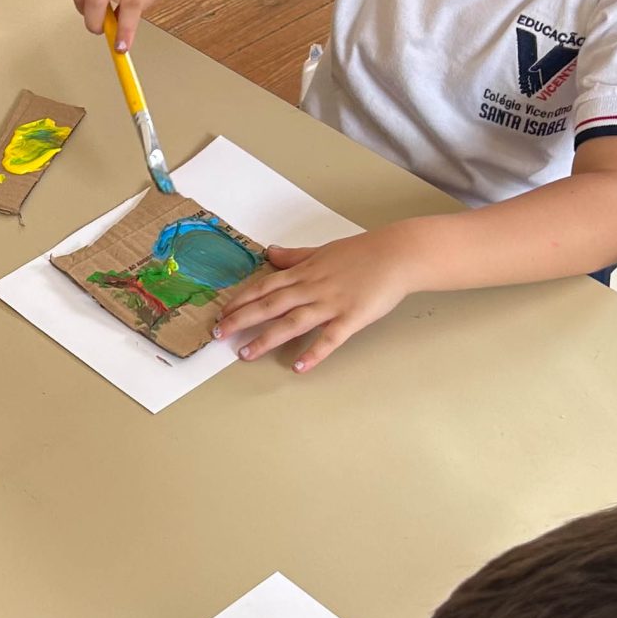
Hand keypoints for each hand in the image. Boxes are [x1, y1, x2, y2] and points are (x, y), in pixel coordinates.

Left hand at [214, 228, 423, 371]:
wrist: (397, 254)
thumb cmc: (361, 252)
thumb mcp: (322, 251)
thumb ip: (294, 257)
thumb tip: (271, 253)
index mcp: (304, 272)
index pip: (265, 286)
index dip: (241, 300)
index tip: (222, 312)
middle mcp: (312, 288)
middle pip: (270, 305)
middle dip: (242, 319)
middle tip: (219, 334)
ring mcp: (331, 303)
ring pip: (293, 322)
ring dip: (267, 339)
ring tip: (246, 354)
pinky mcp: (352, 317)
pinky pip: (330, 338)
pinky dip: (314, 353)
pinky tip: (298, 367)